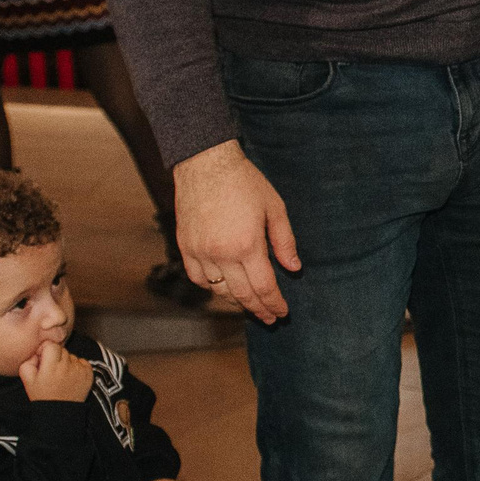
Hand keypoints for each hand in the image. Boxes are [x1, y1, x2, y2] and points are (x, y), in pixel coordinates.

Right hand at [19, 340, 93, 401]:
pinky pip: (82, 362)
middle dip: (55, 356)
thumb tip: (38, 353)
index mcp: (51, 366)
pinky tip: (70, 377)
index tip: (43, 359)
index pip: (51, 345)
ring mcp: (80, 370)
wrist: (60, 412)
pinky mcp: (89, 374)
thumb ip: (28, 361)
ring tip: (61, 376)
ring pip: (72, 356)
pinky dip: (76, 367)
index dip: (45, 350)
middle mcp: (67, 366)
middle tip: (51, 369)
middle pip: (62, 349)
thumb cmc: (42, 396)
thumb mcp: (27, 380)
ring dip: (66, 362)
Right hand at [173, 141, 300, 322]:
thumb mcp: (274, 207)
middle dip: (259, 309)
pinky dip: (211, 287)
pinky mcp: (185, 246)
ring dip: (236, 301)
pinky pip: (198, 278)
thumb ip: (284, 241)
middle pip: (242, 295)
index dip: (275, 303)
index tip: (282, 312)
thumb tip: (294, 268)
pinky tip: (223, 287)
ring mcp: (200, 252)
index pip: (264, 287)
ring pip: (219, 290)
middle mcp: (222, 254)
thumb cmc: (244, 182)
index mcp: (247, 245)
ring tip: (249, 304)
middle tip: (269, 318)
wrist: (205, 162)